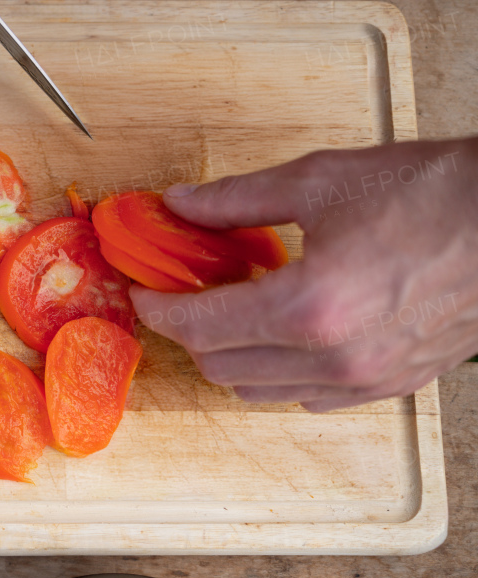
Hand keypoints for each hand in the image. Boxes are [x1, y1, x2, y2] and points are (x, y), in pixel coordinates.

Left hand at [130, 138, 477, 411]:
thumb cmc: (433, 193)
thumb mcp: (320, 180)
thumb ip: (236, 199)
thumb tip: (179, 204)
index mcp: (308, 308)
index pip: (200, 328)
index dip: (159, 310)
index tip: (144, 292)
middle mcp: (334, 359)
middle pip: (221, 368)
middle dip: (188, 332)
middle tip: (181, 295)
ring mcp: (366, 381)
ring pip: (261, 392)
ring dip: (230, 357)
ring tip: (230, 310)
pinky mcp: (393, 385)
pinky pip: (309, 397)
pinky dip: (278, 372)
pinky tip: (281, 332)